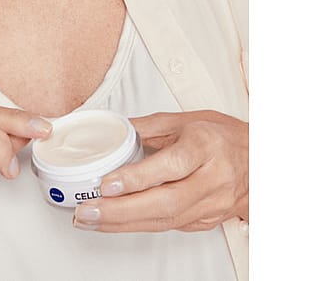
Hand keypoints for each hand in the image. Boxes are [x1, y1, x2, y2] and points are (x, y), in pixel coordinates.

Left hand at [72, 110, 247, 232]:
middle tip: (87, 211)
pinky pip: (170, 226)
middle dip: (120, 211)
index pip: (170, 167)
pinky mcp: (207, 220)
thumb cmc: (220, 135)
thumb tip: (110, 127)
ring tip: (90, 219)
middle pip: (165, 202)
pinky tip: (114, 223)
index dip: (137, 178)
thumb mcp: (184, 119)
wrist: (259, 160)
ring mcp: (212, 204)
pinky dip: (138, 226)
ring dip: (123, 224)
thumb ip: (146, 125)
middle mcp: (211, 178)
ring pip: (166, 220)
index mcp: (204, 146)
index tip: (107, 183)